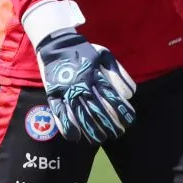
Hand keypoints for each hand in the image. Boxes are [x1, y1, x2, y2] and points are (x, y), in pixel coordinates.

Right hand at [35, 29, 136, 144]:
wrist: (56, 42)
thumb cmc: (84, 51)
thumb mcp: (105, 56)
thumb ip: (119, 74)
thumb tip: (130, 94)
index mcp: (95, 75)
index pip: (112, 97)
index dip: (122, 111)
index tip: (129, 121)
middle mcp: (82, 85)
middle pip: (98, 110)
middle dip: (109, 124)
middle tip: (117, 134)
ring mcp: (66, 91)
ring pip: (80, 115)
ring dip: (91, 130)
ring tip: (100, 139)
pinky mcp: (53, 94)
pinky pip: (59, 114)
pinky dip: (67, 127)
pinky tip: (75, 137)